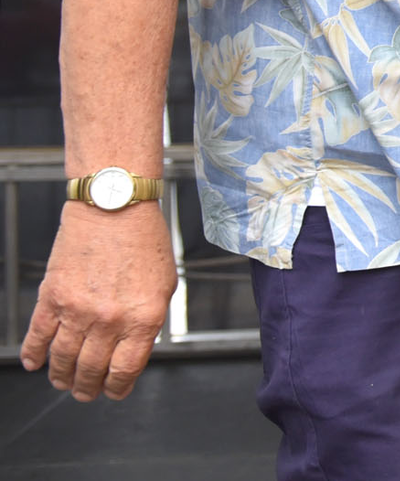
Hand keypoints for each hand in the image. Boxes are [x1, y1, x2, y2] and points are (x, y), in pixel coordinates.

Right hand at [20, 201, 175, 400]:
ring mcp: (78, 310)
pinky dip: (34, 354)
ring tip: (63, 382)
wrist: (114, 208)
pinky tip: (34, 363)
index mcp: (142, 317)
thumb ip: (149, 321)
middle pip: (92, 370)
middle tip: (85, 393)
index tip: (114, 392)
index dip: (117, 388)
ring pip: (63, 359)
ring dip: (62, 377)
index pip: (126, 370)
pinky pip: (38, 336)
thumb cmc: (144, 240)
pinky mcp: (52, 297)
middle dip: (87, 388)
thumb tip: (136, 350)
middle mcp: (110, 319)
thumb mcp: (163, 285)